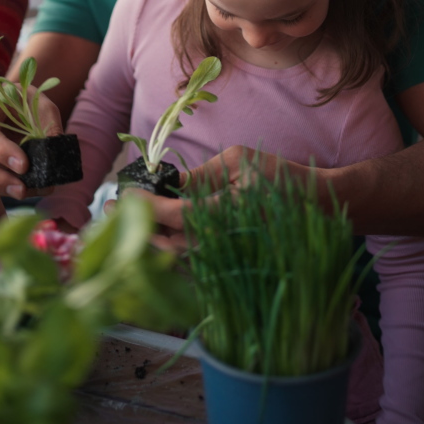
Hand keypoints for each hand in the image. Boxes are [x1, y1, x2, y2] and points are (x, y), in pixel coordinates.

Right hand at [0, 87, 63, 200]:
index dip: (0, 150)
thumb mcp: (39, 104)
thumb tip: (52, 160)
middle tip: (21, 189)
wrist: (11, 103)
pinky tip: (23, 190)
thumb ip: (46, 126)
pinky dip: (2, 190)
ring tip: (24, 192)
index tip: (24, 164)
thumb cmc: (24, 102)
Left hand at [108, 146, 312, 249]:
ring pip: (175, 258)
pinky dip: (166, 252)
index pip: (172, 215)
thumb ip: (201, 176)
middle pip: (165, 245)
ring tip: (121, 224)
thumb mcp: (238, 162)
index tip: (122, 196)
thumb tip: (168, 184)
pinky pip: (190, 262)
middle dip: (133, 229)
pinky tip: (150, 237)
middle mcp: (221, 242)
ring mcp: (225, 256)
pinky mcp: (228, 261)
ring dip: (146, 242)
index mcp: (223, 214)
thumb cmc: (279, 177)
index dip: (144, 206)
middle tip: (108, 214)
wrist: (315, 205)